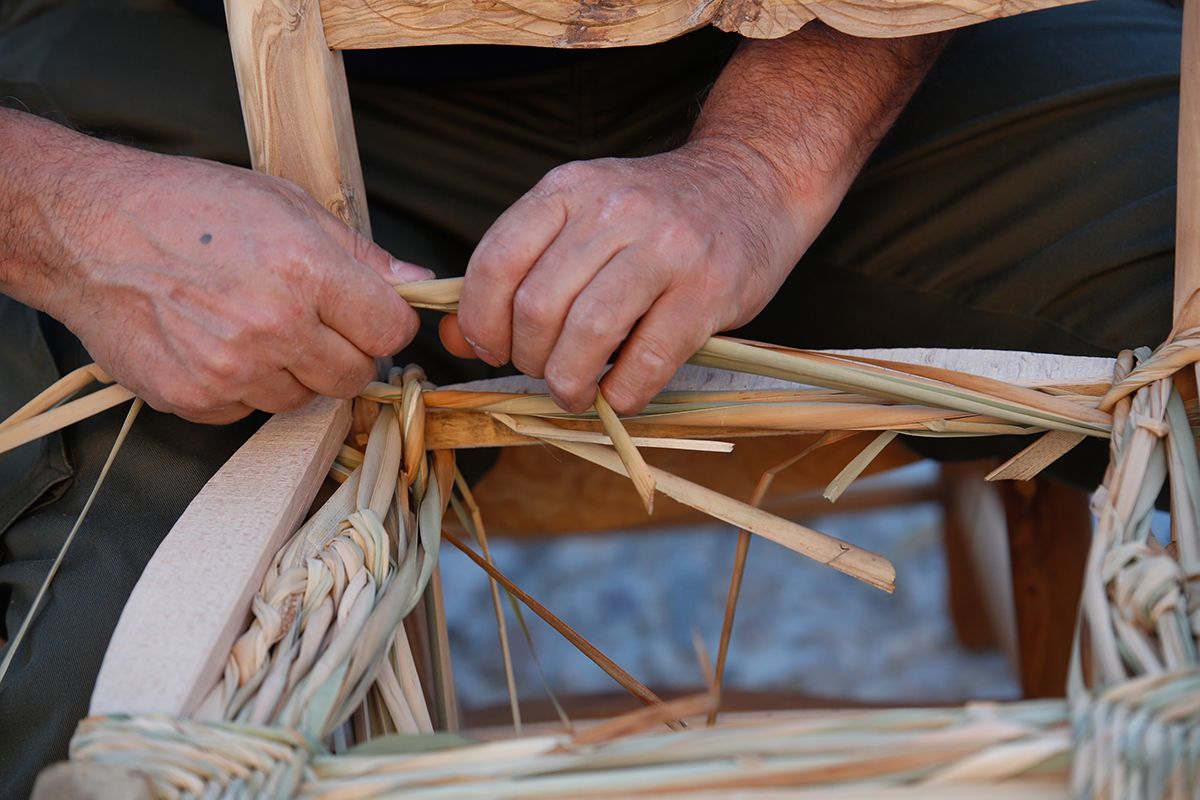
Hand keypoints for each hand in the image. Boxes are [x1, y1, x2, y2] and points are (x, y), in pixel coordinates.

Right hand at [39, 145, 427, 422]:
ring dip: (294, 371)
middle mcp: (274, 327)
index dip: (384, 321)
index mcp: (307, 272)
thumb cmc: (189, 207)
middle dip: (346, 352)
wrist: (89, 230)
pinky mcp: (197, 399)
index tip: (367, 313)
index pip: (392, 330)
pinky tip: (218, 344)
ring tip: (254, 326)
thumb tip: (418, 283)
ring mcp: (233, 370)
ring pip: (305, 398)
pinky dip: (245, 387)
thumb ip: (359, 253)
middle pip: (356, 376)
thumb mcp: (286, 204)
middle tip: (312, 322)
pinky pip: (251, 411)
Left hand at [447, 140, 813, 413]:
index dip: (481, 321)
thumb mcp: (579, 217)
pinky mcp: (709, 290)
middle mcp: (613, 211)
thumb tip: (455, 337)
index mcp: (568, 189)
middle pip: (538, 307)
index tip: (493, 348)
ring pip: (588, 335)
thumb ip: (517, 270)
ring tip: (574, 391)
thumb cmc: (654, 213)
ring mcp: (665, 248)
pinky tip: (620, 393)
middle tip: (544, 371)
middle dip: (528, 359)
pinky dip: (623, 393)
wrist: (754, 180)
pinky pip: (647, 360)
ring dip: (569, 382)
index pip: (495, 263)